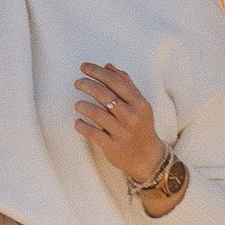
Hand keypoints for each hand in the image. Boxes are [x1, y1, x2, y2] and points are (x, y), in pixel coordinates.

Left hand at [73, 59, 167, 188]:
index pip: (115, 81)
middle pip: (103, 94)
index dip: (97, 71)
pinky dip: (81, 125)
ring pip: (96, 113)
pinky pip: (92, 133)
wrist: (148, 158)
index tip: (84, 67)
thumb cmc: (141, 126)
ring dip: (82, 105)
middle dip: (86, 84)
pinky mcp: (113, 147)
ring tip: (78, 104)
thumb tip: (108, 66)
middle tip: (77, 83)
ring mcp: (122, 133)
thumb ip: (126, 84)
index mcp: (139, 103)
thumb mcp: (140, 104)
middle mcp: (132, 117)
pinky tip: (78, 122)